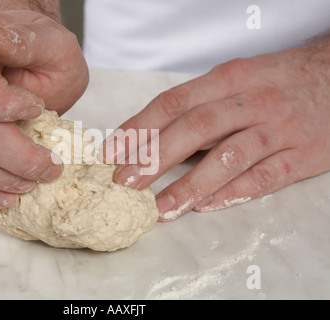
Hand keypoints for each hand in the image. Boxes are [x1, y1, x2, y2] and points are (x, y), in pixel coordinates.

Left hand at [110, 41, 329, 220]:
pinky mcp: (301, 155)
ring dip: (190, 185)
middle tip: (125, 181)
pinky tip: (206, 206)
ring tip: (160, 207)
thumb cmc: (277, 81)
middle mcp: (251, 102)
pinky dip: (233, 193)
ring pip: (228, 157)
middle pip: (195, 128)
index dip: (140, 127)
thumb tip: (154, 136)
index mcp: (229, 79)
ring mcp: (277, 129)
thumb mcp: (236, 79)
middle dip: (155, 156)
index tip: (112, 151)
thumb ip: (199, 105)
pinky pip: (264, 177)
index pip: (174, 103)